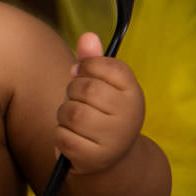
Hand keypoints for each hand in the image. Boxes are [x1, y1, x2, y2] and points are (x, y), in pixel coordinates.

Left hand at [56, 32, 145, 174]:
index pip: (105, 65)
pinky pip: (62, 136)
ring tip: (75, 121)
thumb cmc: (100, 113)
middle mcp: (130, 115)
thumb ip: (92, 61)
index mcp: (133, 93)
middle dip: (72, 93)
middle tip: (79, 102)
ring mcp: (114, 139)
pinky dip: (61, 135)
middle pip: (85, 88)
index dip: (86, 68)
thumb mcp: (100, 86)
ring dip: (64, 115)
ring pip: (71, 112)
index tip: (85, 76)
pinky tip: (73, 139)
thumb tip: (87, 36)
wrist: (109, 160)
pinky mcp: (94, 158)